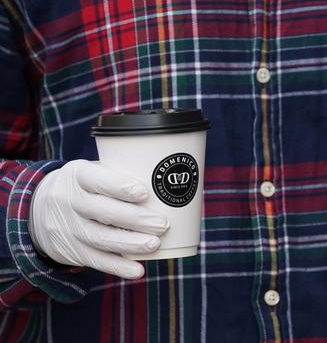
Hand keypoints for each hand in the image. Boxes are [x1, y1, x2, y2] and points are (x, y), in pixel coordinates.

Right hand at [28, 160, 169, 278]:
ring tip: (155, 244)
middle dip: (135, 219)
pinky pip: (95, 260)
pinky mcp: (70, 250)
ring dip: (130, 244)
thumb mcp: (93, 172)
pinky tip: (138, 270)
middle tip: (163, 224)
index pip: (96, 179)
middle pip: (102, 212)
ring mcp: (67, 227)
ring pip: (100, 238)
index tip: (145, 193)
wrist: (38, 210)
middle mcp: (68, 201)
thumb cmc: (86, 187)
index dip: (119, 187)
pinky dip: (118, 266)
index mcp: (77, 175)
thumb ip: (122, 175)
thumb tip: (173, 183)